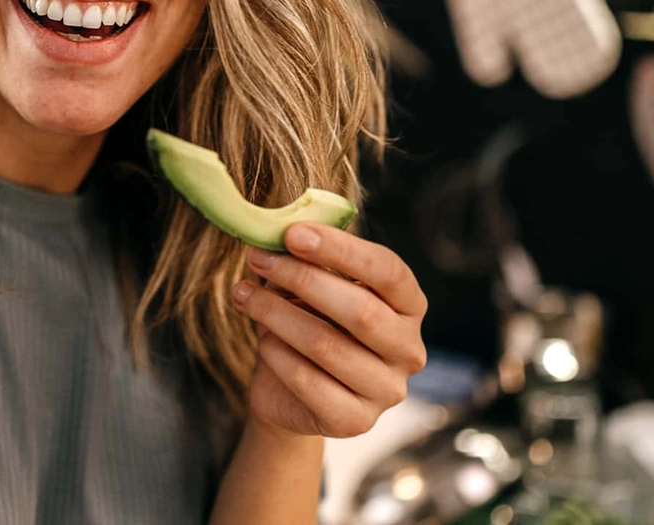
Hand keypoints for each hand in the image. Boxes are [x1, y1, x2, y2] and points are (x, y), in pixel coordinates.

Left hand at [230, 223, 427, 438]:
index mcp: (410, 307)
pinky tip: (261, 340)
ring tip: (243, 295)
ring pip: (327, 345)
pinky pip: (308, 381)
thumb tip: (282, 233)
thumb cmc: (309, 323)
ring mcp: (386, 390)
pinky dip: (277, 354)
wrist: (290, 393)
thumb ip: (311, 262)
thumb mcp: (313, 287)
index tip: (292, 234)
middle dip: (302, 279)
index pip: (388, 271)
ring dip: (276, 314)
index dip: (341, 249)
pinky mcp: (355, 421)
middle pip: (361, 310)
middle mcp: (409, 350)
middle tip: (257, 259)